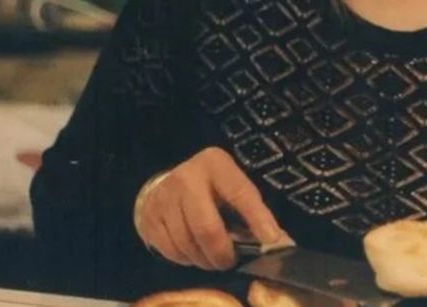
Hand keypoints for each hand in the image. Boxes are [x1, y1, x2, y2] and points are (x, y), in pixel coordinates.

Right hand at [135, 146, 286, 269]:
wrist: (167, 183)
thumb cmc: (211, 188)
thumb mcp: (232, 187)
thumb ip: (252, 210)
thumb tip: (277, 242)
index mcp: (215, 163)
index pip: (240, 193)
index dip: (257, 218)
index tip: (271, 240)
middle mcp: (187, 177)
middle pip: (207, 227)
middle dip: (222, 253)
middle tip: (230, 262)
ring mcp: (163, 197)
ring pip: (187, 244)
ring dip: (204, 259)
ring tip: (212, 258)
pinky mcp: (149, 216)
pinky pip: (171, 251)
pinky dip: (186, 259)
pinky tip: (193, 252)